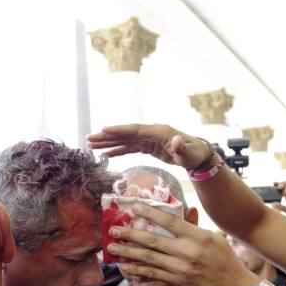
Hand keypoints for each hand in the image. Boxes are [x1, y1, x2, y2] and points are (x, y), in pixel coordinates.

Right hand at [87, 124, 209, 169]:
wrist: (197, 155)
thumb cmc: (193, 154)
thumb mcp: (189, 153)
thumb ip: (182, 148)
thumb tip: (177, 140)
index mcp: (158, 132)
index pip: (135, 130)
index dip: (119, 130)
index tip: (103, 129)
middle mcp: (151, 132)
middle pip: (125, 133)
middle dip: (107, 136)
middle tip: (89, 138)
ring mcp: (148, 139)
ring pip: (124, 139)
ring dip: (108, 142)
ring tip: (91, 145)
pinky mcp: (147, 146)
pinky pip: (129, 147)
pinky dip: (117, 150)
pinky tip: (105, 154)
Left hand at [103, 202, 258, 285]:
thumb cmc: (224, 260)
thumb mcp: (212, 238)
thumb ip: (193, 227)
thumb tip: (179, 212)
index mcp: (197, 236)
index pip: (169, 221)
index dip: (149, 213)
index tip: (133, 207)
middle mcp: (187, 251)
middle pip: (153, 240)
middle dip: (130, 234)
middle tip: (113, 230)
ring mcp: (181, 268)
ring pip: (148, 258)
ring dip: (127, 252)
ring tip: (111, 248)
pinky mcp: (177, 282)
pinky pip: (152, 274)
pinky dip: (137, 269)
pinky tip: (125, 265)